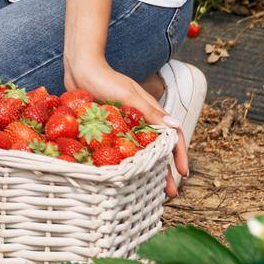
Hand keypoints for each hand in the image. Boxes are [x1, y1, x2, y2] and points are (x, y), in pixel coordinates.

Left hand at [65, 57, 189, 197]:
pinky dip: (126, 163)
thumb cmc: (106, 79)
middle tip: (170, 194)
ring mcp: (125, 126)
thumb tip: (175, 127)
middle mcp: (141, 121)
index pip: (172, 137)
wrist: (80, 69)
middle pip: (157, 150)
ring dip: (146, 171)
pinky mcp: (109, 128)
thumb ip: (150, 112)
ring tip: (148, 191)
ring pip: (140, 153)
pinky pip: (121, 149)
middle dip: (165, 171)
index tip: (183, 173)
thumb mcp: (129, 95)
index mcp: (151, 113)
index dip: (179, 155)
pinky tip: (123, 177)